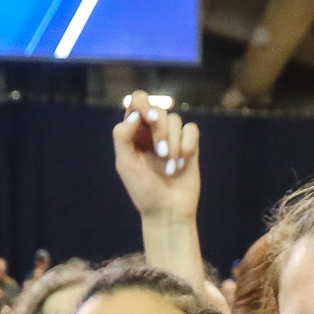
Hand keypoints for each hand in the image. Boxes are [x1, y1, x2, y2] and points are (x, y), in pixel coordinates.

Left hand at [112, 93, 200, 220]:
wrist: (167, 212)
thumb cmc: (144, 191)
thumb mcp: (126, 164)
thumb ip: (122, 137)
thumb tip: (133, 116)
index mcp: (133, 132)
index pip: (137, 101)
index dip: (144, 104)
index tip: (149, 120)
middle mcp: (152, 131)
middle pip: (159, 109)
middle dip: (160, 131)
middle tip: (160, 154)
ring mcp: (171, 137)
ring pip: (175, 120)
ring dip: (173, 144)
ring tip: (170, 168)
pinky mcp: (189, 145)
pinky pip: (191, 129)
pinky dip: (187, 144)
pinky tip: (182, 162)